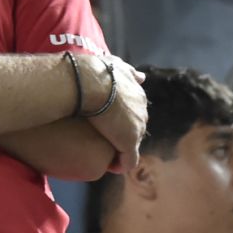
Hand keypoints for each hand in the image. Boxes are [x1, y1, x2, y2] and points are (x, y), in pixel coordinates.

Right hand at [82, 54, 148, 172]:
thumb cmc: (95, 72)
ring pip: (131, 144)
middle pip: (134, 127)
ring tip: (105, 153)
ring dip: (120, 148)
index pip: (133, 111)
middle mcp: (141, 112)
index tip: (107, 121)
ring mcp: (136, 128)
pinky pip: (128, 160)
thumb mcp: (115, 65)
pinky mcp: (128, 143)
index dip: (120, 117)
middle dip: (122, 132)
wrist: (89, 83)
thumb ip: (128, 71)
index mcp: (138, 95)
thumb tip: (143, 77)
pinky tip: (111, 166)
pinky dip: (121, 164)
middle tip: (103, 136)